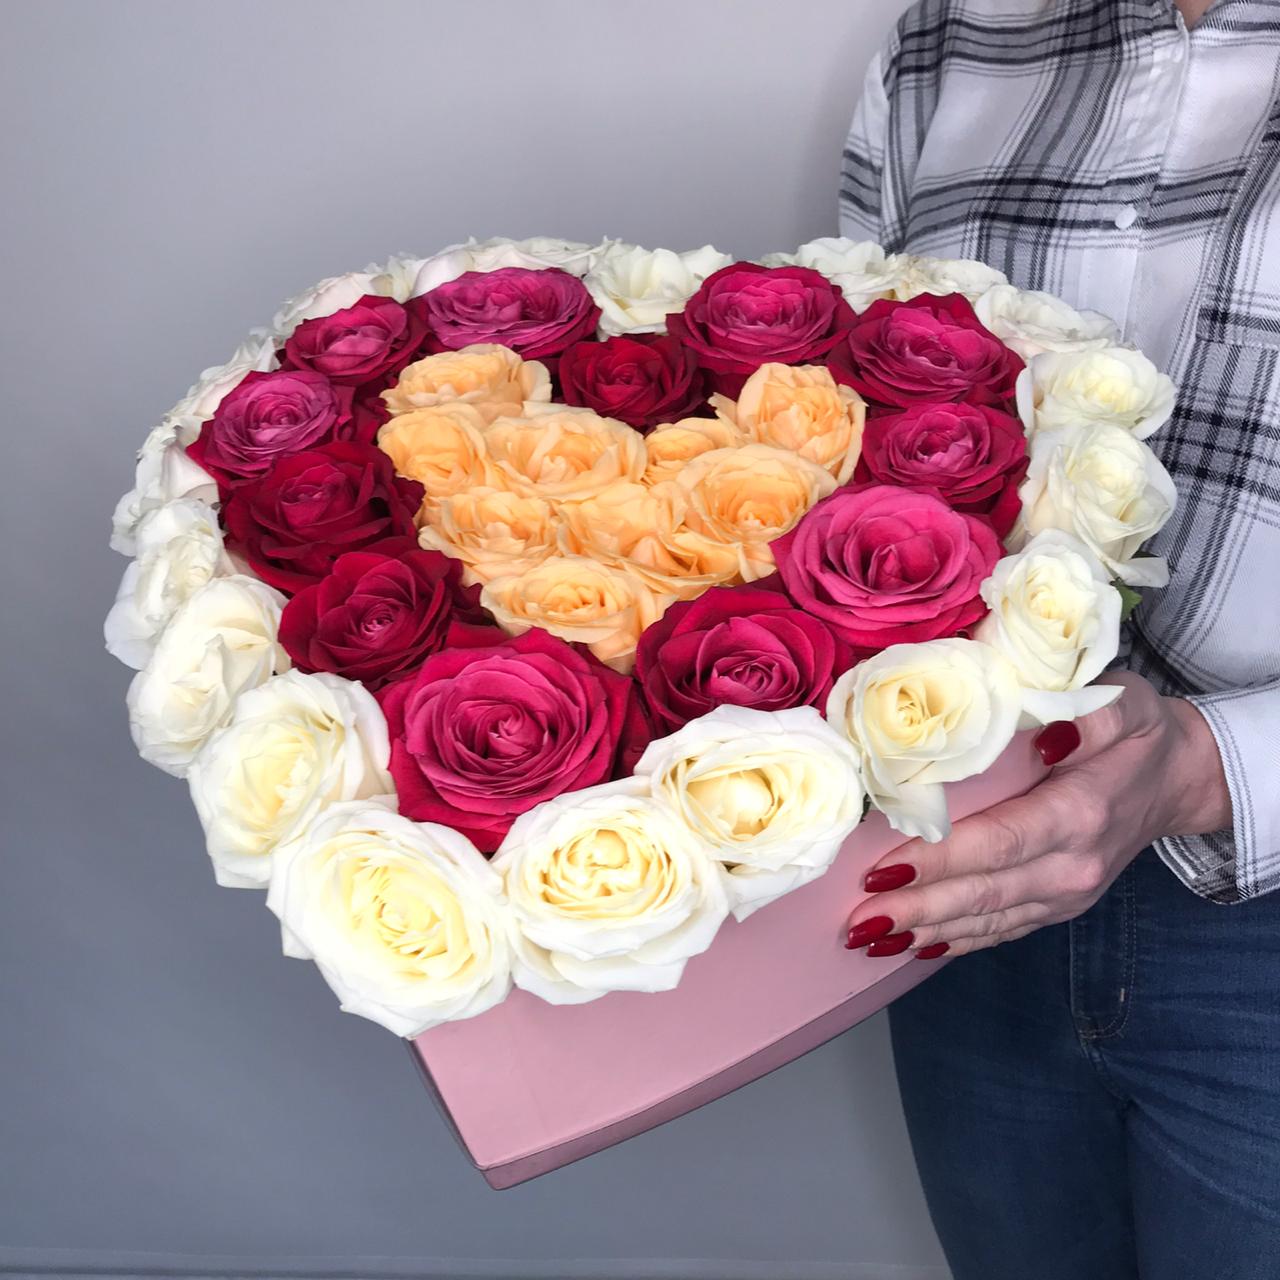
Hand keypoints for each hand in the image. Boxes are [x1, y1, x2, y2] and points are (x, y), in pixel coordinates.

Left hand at [845, 671, 1232, 958]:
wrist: (1177, 779)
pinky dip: (956, 940)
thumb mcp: (1123, 703)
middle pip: (983, 892)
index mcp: (1079, 814)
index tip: (883, 871)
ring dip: (924, 931)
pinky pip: (1003, 930)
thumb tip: (1046, 734)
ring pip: (987, 919)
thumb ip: (1088, 716)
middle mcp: (1072, 865)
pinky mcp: (1059, 905)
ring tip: (866, 940)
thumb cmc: (1135, 734)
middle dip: (916, 907)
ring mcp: (1066, 893)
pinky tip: (912, 948)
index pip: (997, 842)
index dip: (939, 860)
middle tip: (856, 920)